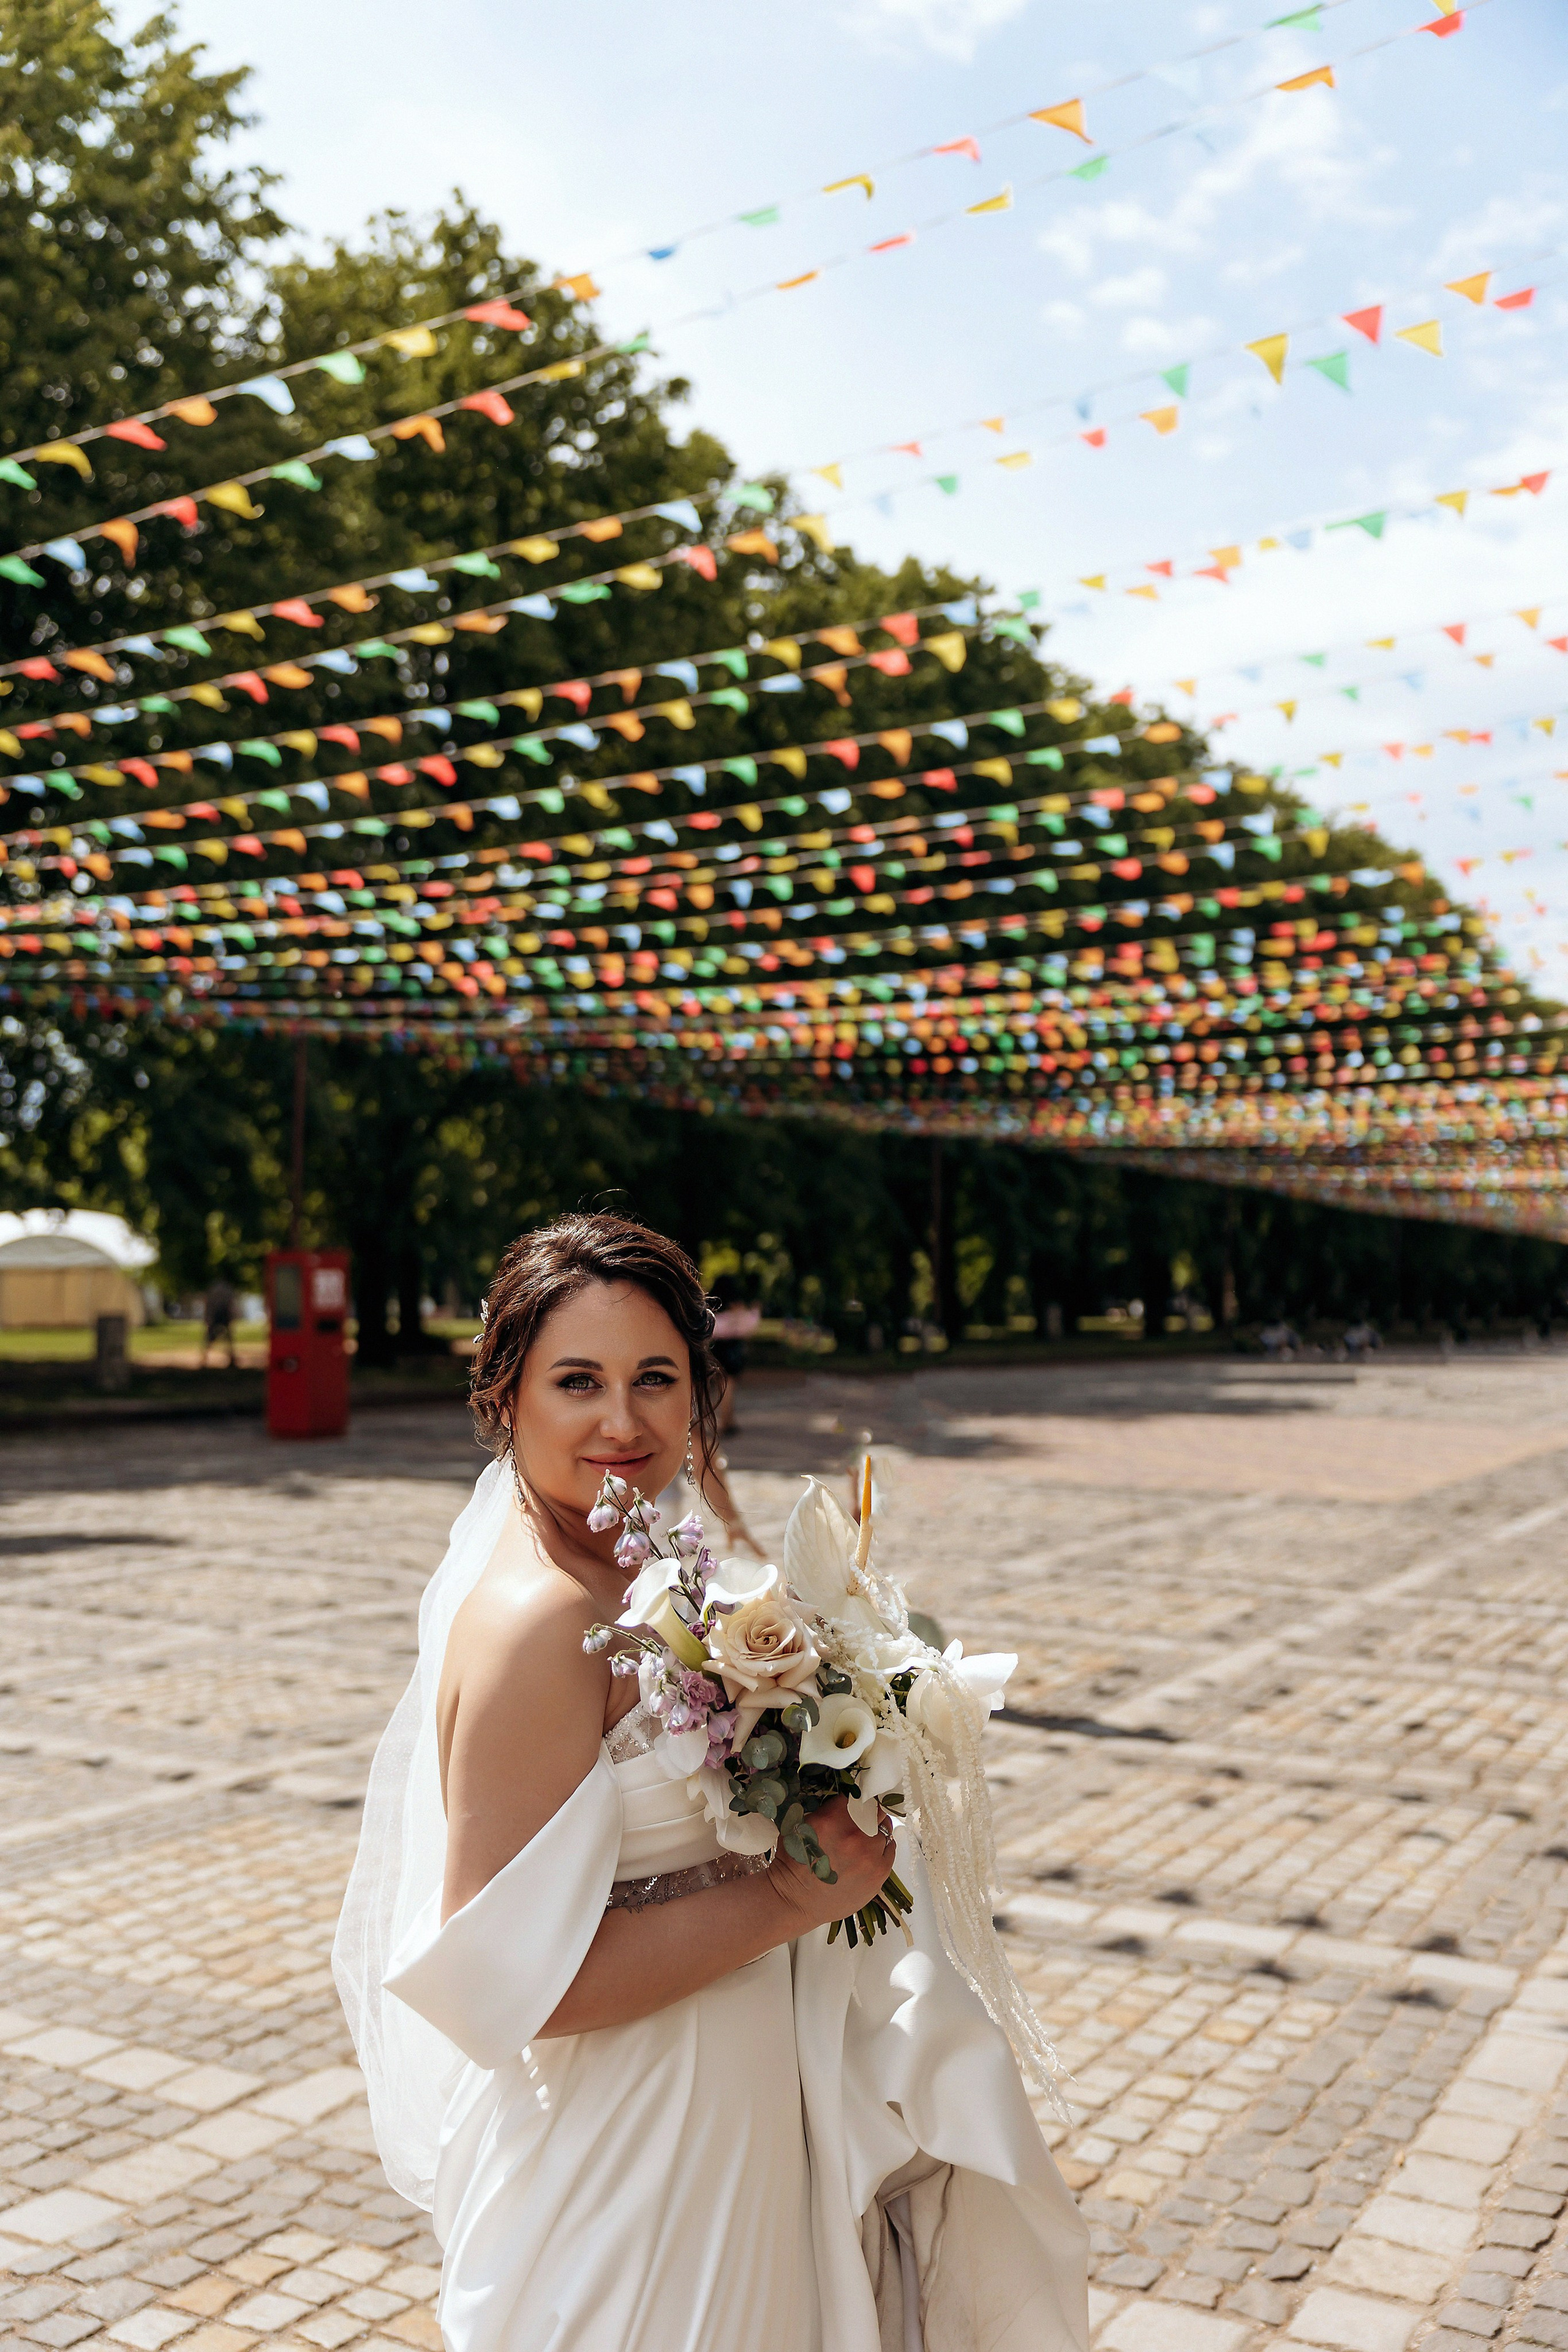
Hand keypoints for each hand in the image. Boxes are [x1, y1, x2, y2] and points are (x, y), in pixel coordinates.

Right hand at [765, 1796, 894, 1932]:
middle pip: (875, 1811)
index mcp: (832, 1820)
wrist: (796, 1900)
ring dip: (875, 1831)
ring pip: (884, 1829)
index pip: (856, 1796)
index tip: (856, 1805)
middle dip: (868, 1814)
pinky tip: (872, 1852)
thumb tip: (847, 1802)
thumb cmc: (794, 1863)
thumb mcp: (799, 1825)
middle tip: (862, 1820)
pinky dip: (883, 1847)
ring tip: (864, 1840)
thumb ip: (825, 1810)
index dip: (856, 1801)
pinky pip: (890, 1849)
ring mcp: (869, 1855)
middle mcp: (854, 1835)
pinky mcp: (879, 1873)